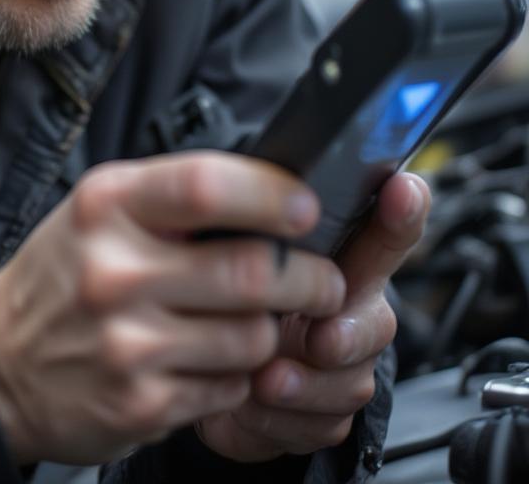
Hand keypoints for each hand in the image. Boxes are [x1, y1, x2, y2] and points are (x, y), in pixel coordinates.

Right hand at [0, 152, 346, 465]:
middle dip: (308, 278)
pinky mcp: (141, 403)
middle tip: (321, 280)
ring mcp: (128, 342)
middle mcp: (115, 270)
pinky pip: (231, 387)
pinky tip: (208, 360)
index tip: (306, 209)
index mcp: (107, 206)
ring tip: (249, 322)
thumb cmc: (61, 275)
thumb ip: (172, 197)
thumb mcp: (97, 211)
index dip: (272, 195)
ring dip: (269, 332)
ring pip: (254, 336)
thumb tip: (273, 194)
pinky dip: (237, 374)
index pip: (207, 186)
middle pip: (252, 269)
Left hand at [196, 171, 431, 461]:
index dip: (400, 212)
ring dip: (305, 383)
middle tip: (319, 337)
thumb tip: (242, 200)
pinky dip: (281, 419)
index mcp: (335, 262)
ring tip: (266, 377)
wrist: (212, 373)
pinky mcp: (327, 417)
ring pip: (349, 381)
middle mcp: (351, 313)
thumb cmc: (231, 300)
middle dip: (347, 333)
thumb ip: (251, 231)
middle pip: (376, 321)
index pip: (382, 232)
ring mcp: (343, 368)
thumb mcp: (236, 256)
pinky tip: (252, 402)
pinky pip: (320, 425)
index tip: (402, 191)